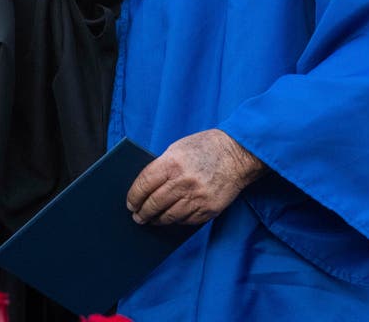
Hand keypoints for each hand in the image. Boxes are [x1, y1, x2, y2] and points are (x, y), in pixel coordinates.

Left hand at [125, 129, 267, 225]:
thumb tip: (146, 187)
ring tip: (152, 219)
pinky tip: (171, 217)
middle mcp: (183, 181)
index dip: (134, 197)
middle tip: (138, 217)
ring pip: (168, 216)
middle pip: (154, 204)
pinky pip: (186, 220)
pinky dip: (176, 220)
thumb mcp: (179, 148)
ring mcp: (197, 197)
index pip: (144, 184)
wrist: (239, 154)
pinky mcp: (208, 209)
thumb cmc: (207, 148)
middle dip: (142, 213)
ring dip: (157, 220)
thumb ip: (163, 166)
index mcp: (172, 163)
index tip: (130, 203)